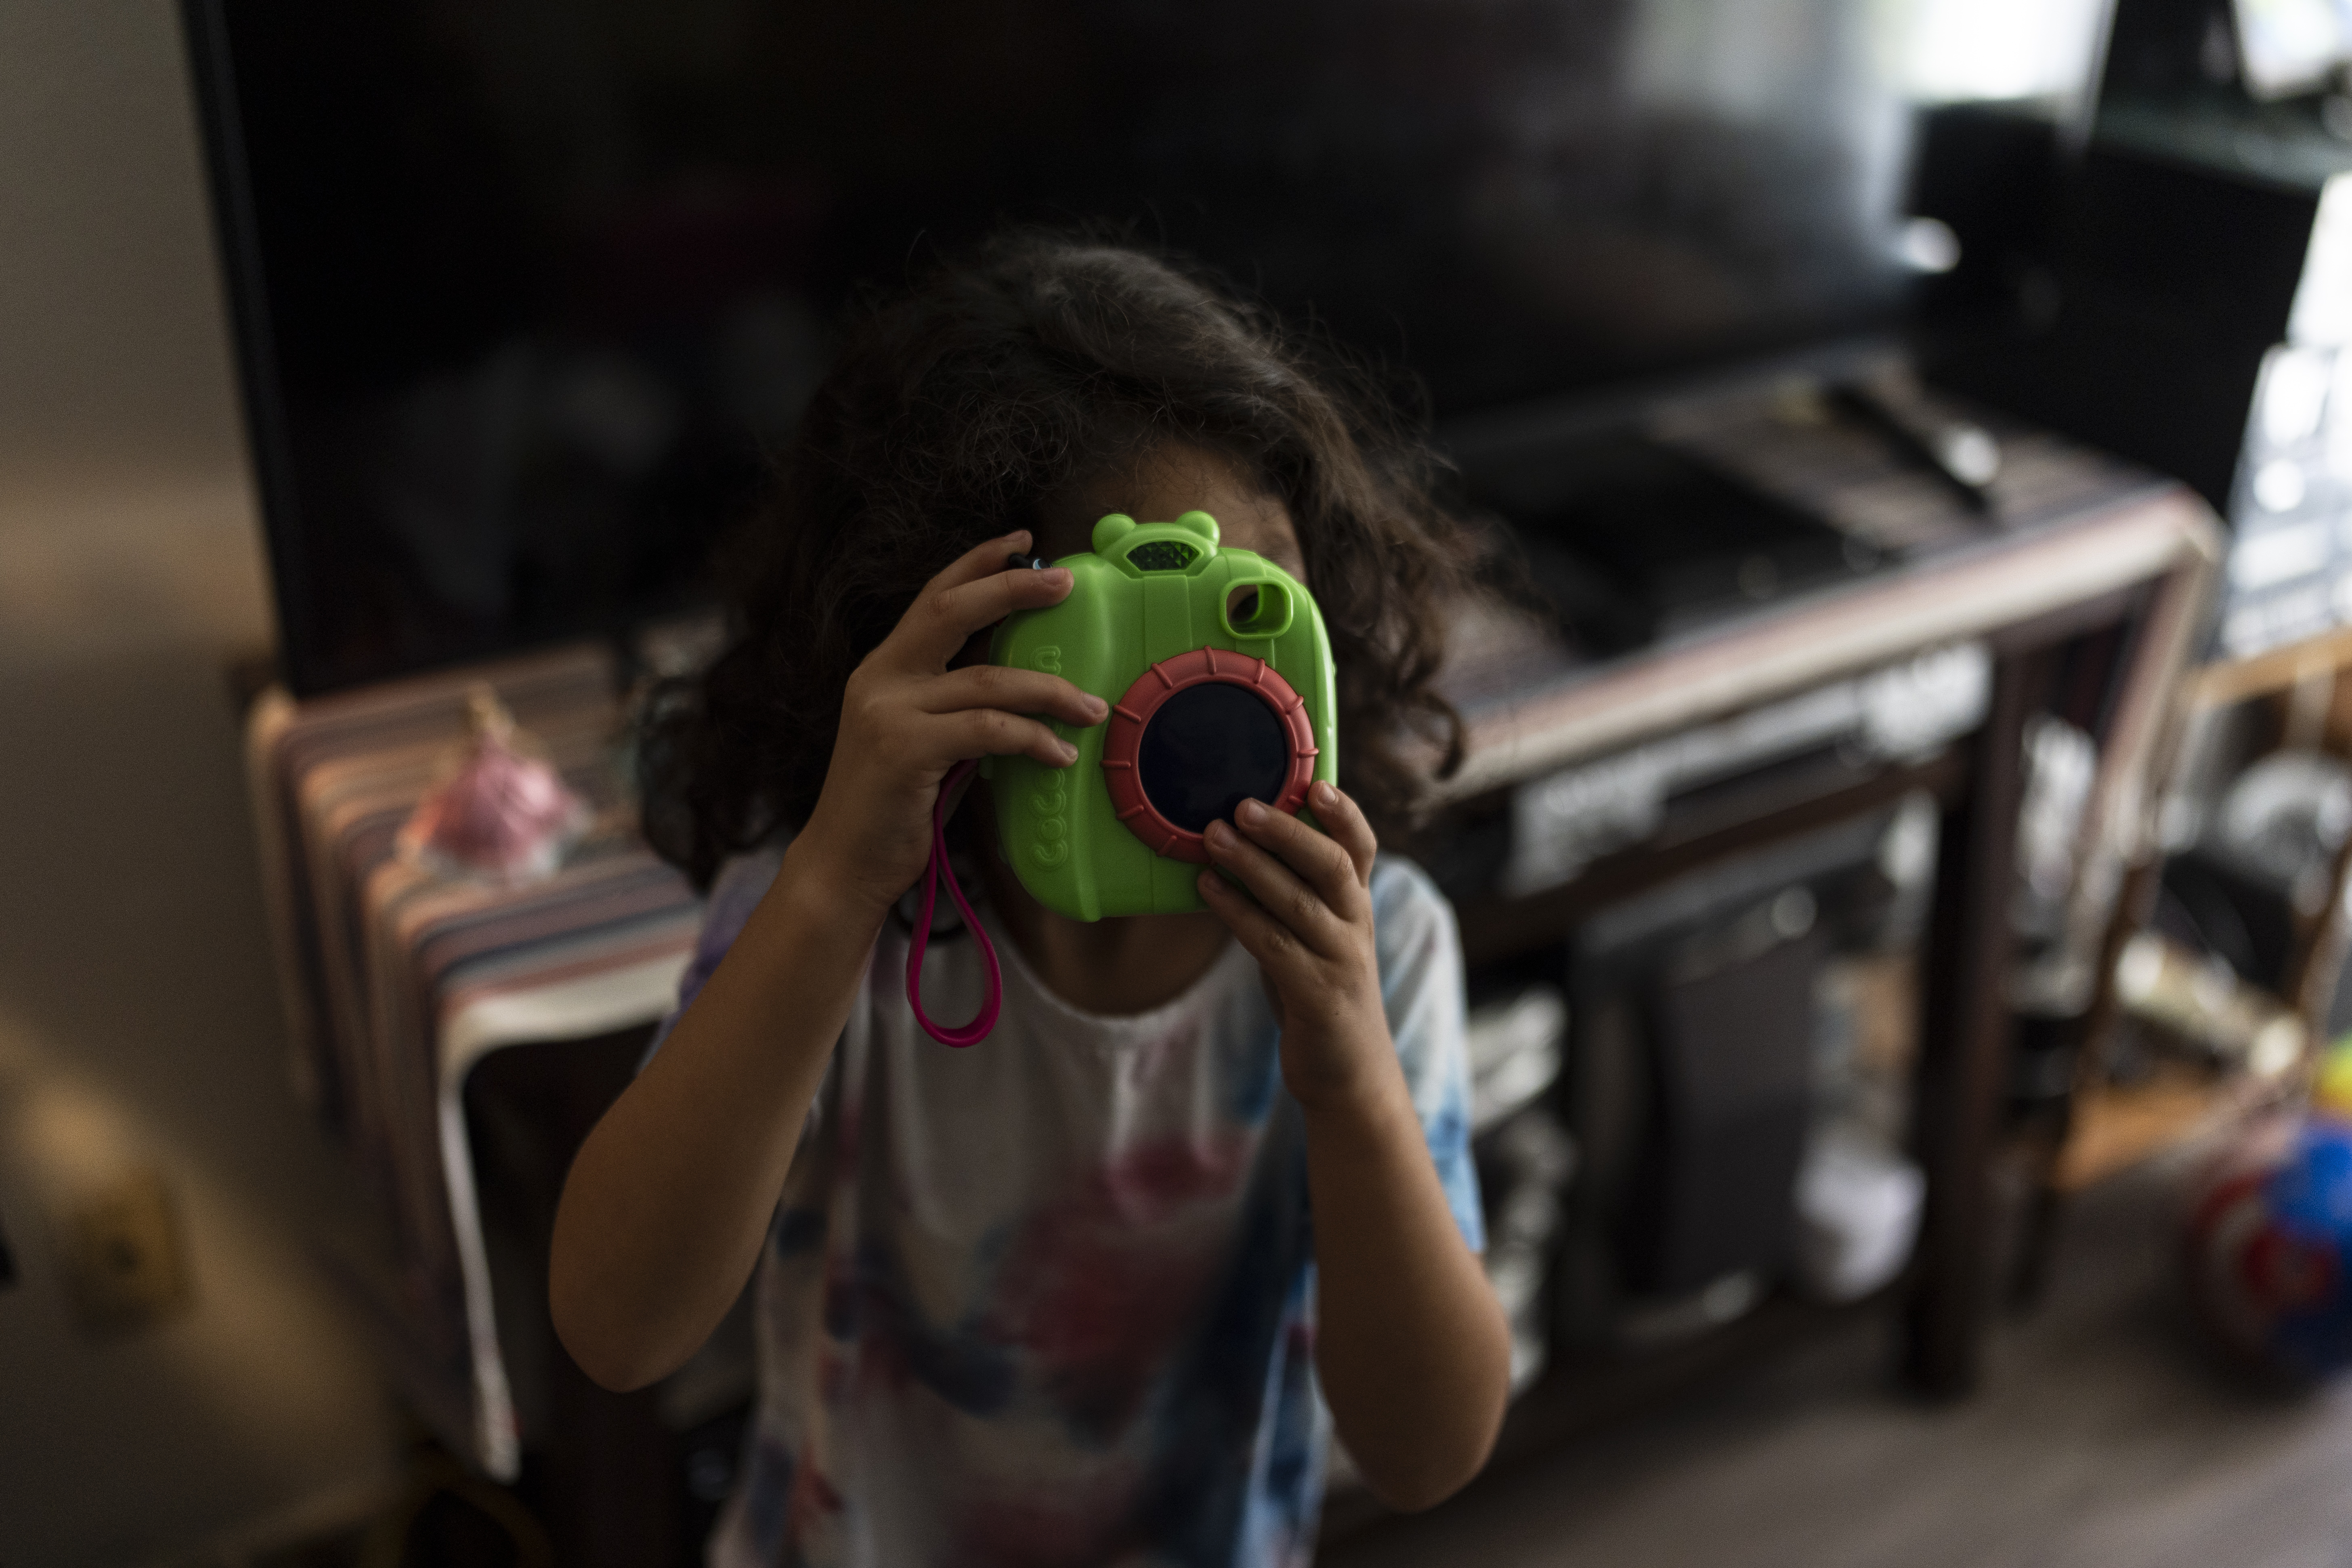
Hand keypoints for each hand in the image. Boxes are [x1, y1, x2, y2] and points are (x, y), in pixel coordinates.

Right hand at [795, 530, 1107, 917]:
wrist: (843, 865)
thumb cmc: (892, 807)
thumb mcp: (923, 739)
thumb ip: (956, 705)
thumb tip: (1021, 681)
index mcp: (884, 669)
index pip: (933, 597)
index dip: (977, 564)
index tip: (1021, 541)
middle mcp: (881, 678)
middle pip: (953, 610)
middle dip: (1013, 589)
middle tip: (1066, 581)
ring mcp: (888, 711)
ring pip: (986, 679)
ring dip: (1049, 691)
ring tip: (1092, 707)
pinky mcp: (904, 749)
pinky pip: (987, 729)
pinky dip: (1032, 738)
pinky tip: (1059, 754)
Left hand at [1196, 782, 1395, 1114]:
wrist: (1348, 1074)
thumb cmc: (1319, 994)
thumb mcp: (1315, 938)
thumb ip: (1293, 895)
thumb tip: (1239, 844)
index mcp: (1356, 907)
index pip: (1361, 848)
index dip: (1343, 814)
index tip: (1316, 783)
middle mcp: (1356, 927)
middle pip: (1331, 865)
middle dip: (1287, 831)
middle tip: (1242, 805)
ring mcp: (1340, 961)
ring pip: (1298, 901)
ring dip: (1252, 866)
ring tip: (1211, 836)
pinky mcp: (1316, 996)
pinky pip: (1272, 944)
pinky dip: (1237, 912)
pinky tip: (1207, 889)